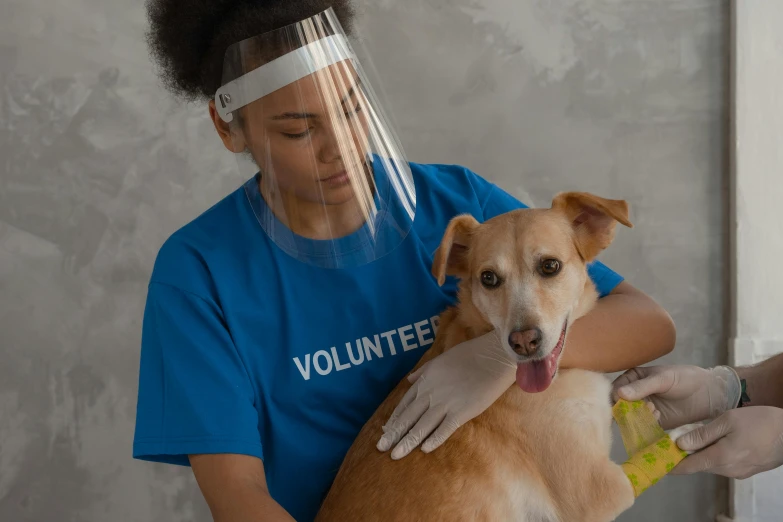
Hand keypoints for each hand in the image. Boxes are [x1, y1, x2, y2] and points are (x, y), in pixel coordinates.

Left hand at [376, 330, 515, 459]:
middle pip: (408, 417)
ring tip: (395, 454)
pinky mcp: (461, 412)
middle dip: (394, 434)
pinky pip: (444, 429)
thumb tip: (409, 379)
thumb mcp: (440, 359)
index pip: (405, 404)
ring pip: (422, 426)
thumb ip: (423, 371)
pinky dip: (434, 440)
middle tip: (381, 448)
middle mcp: (431, 393)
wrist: (493, 357)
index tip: (385, 431)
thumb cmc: (469, 355)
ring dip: (407, 442)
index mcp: (425, 380)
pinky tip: (425, 450)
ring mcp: (445, 403)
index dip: (394, 419)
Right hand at [611, 365, 740, 429]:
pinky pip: (643, 428)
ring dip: (638, 418)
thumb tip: (619, 394)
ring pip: (630, 418)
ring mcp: (643, 410)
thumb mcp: (664, 379)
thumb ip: (642, 386)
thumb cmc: (685, 379)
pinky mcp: (654, 423)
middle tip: (643, 407)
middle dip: (628, 410)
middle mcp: (634, 395)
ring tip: (654, 412)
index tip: (624, 402)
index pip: (614, 390)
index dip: (616, 398)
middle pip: (619, 407)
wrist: (709, 394)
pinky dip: (646, 425)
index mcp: (632, 379)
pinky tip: (658, 418)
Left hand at [672, 406, 782, 478]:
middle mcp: (727, 470)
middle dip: (683, 457)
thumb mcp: (727, 421)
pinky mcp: (746, 471)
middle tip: (669, 444)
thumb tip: (679, 444)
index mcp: (720, 458)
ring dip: (699, 455)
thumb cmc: (760, 422)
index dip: (671, 465)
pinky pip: (723, 465)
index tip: (656, 461)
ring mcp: (738, 472)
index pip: (687, 467)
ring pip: (710, 464)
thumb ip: (702, 434)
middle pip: (698, 465)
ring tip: (689, 440)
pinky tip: (712, 443)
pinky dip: (713, 455)